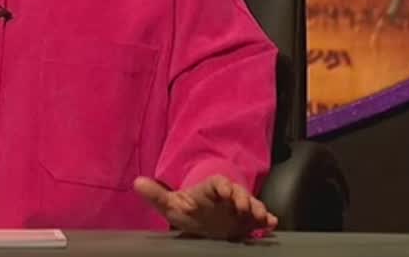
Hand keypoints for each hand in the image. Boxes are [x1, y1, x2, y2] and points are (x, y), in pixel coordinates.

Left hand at [134, 175, 277, 240]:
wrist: (205, 220)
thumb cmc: (189, 209)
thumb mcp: (172, 204)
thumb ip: (156, 195)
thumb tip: (136, 183)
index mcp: (210, 189)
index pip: (216, 183)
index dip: (221, 186)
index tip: (224, 191)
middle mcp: (227, 196)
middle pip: (237, 192)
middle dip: (242, 198)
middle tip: (245, 207)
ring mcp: (239, 207)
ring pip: (251, 204)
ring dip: (257, 209)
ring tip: (263, 217)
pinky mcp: (248, 220)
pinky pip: (260, 218)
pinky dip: (267, 220)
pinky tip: (272, 225)